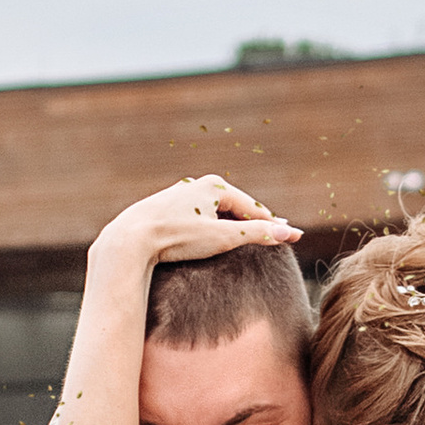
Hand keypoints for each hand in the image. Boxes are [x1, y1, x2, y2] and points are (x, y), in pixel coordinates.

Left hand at [99, 176, 302, 275]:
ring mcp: (180, 197)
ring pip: (214, 212)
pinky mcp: (165, 210)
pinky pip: (197, 218)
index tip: (293, 235)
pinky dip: (211, 227)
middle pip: (235, 207)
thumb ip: (256, 234)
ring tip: (246, 235)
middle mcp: (197, 186)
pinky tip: (211, 236)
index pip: (254, 208)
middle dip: (254, 220)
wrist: (131, 239)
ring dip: (232, 223)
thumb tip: (289, 233)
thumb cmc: (177, 236)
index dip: (274, 224)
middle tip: (274, 233)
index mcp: (215, 186)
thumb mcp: (223, 238)